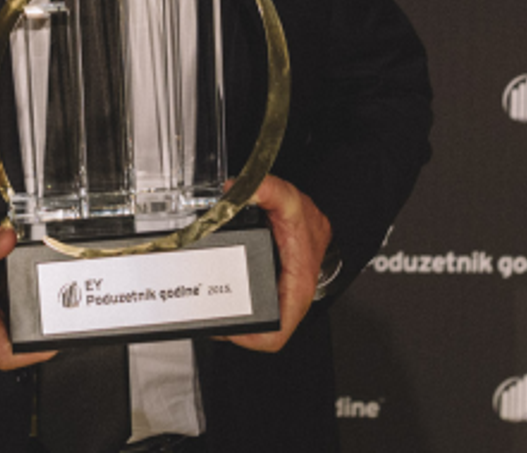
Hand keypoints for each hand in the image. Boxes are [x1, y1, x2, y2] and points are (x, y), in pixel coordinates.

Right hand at [0, 212, 56, 370]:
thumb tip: (8, 240)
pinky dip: (20, 300)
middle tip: (56, 297)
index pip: (5, 353)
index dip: (34, 352)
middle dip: (40, 323)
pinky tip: (19, 281)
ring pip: (15, 327)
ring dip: (30, 311)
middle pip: (17, 341)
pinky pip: (9, 314)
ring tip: (39, 284)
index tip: (55, 338)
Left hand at [220, 173, 331, 352]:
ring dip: (233, 312)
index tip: (227, 326)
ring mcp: (280, 294)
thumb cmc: (308, 218)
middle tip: (208, 312)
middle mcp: (288, 296)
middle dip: (233, 324)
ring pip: (256, 317)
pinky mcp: (272, 287)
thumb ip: (265, 190)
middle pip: (260, 328)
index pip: (275, 334)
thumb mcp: (288, 200)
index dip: (249, 338)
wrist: (317, 217)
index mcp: (296, 288)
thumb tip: (234, 189)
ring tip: (209, 302)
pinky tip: (220, 287)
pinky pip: (253, 302)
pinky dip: (236, 299)